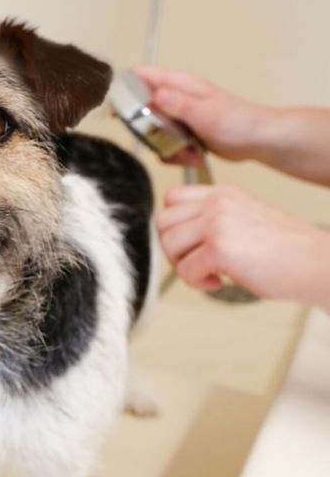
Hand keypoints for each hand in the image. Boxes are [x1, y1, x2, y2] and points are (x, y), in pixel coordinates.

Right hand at [135, 67, 274, 165]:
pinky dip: (176, 155)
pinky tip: (194, 156)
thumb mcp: (206, 113)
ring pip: (152, 133)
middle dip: (148, 131)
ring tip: (187, 151)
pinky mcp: (181, 132)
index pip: (141, 77)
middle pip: (141, 111)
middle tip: (163, 140)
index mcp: (179, 85)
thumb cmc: (240, 121)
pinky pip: (165, 145)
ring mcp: (177, 116)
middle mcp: (175, 98)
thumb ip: (179, 104)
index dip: (124, 89)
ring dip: (165, 147)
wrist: (258, 139)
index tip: (119, 111)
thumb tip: (155, 95)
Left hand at [156, 184, 329, 310]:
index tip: (193, 244)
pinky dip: (196, 283)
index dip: (174, 226)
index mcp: (223, 194)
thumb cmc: (285, 251)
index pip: (172, 199)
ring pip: (169, 244)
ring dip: (183, 266)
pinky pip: (184, 269)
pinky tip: (219, 283)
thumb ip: (212, 220)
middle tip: (196, 263)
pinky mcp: (220, 248)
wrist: (318, 264)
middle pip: (163, 222)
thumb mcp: (244, 220)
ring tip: (209, 274)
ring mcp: (217, 223)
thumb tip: (174, 237)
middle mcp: (218, 203)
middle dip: (173, 248)